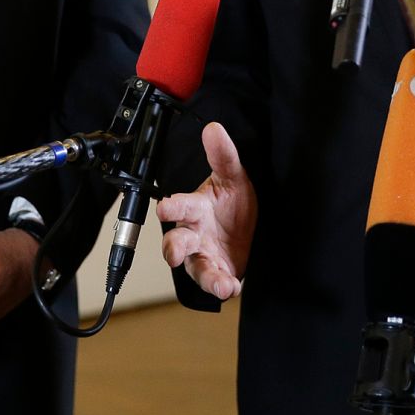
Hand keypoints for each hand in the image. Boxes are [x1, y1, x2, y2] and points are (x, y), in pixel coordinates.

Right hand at [157, 122, 256, 300]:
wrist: (249, 228)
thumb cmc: (232, 203)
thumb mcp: (233, 177)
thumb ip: (222, 155)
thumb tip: (213, 128)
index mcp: (195, 208)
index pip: (179, 206)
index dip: (171, 207)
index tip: (165, 209)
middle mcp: (193, 234)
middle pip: (176, 243)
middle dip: (173, 248)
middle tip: (174, 253)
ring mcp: (203, 255)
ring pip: (195, 268)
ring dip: (205, 276)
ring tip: (220, 283)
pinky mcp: (217, 272)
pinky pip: (215, 282)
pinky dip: (223, 286)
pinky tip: (232, 286)